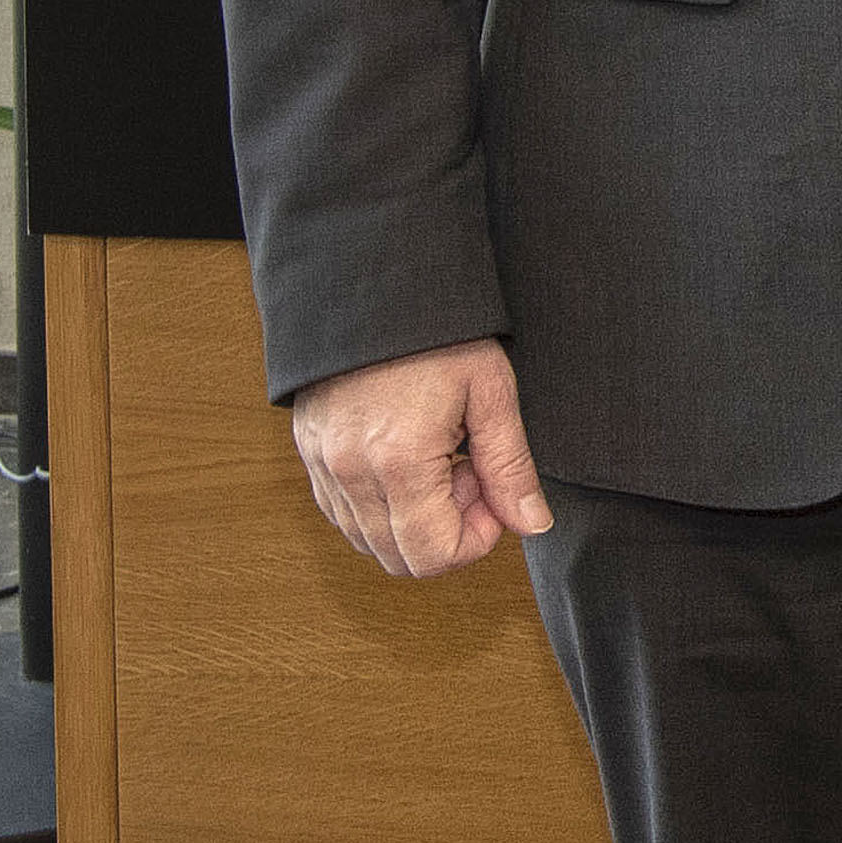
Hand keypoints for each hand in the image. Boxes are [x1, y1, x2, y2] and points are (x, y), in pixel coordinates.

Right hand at [285, 337, 550, 578]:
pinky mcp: (309, 453)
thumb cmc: (437, 331)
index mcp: (398, 462)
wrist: (373, 282)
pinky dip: (380, 507)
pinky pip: (343, 513)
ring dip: (412, 521)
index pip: (435, 556)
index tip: (490, 487)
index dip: (477, 538)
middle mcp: (350, 474)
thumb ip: (510, 467)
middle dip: (446, 532)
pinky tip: (406, 459)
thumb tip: (532, 524)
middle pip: (400, 560)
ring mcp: (323, 466)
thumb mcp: (489, 391)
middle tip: (468, 472)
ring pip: (368, 542)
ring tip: (438, 459)